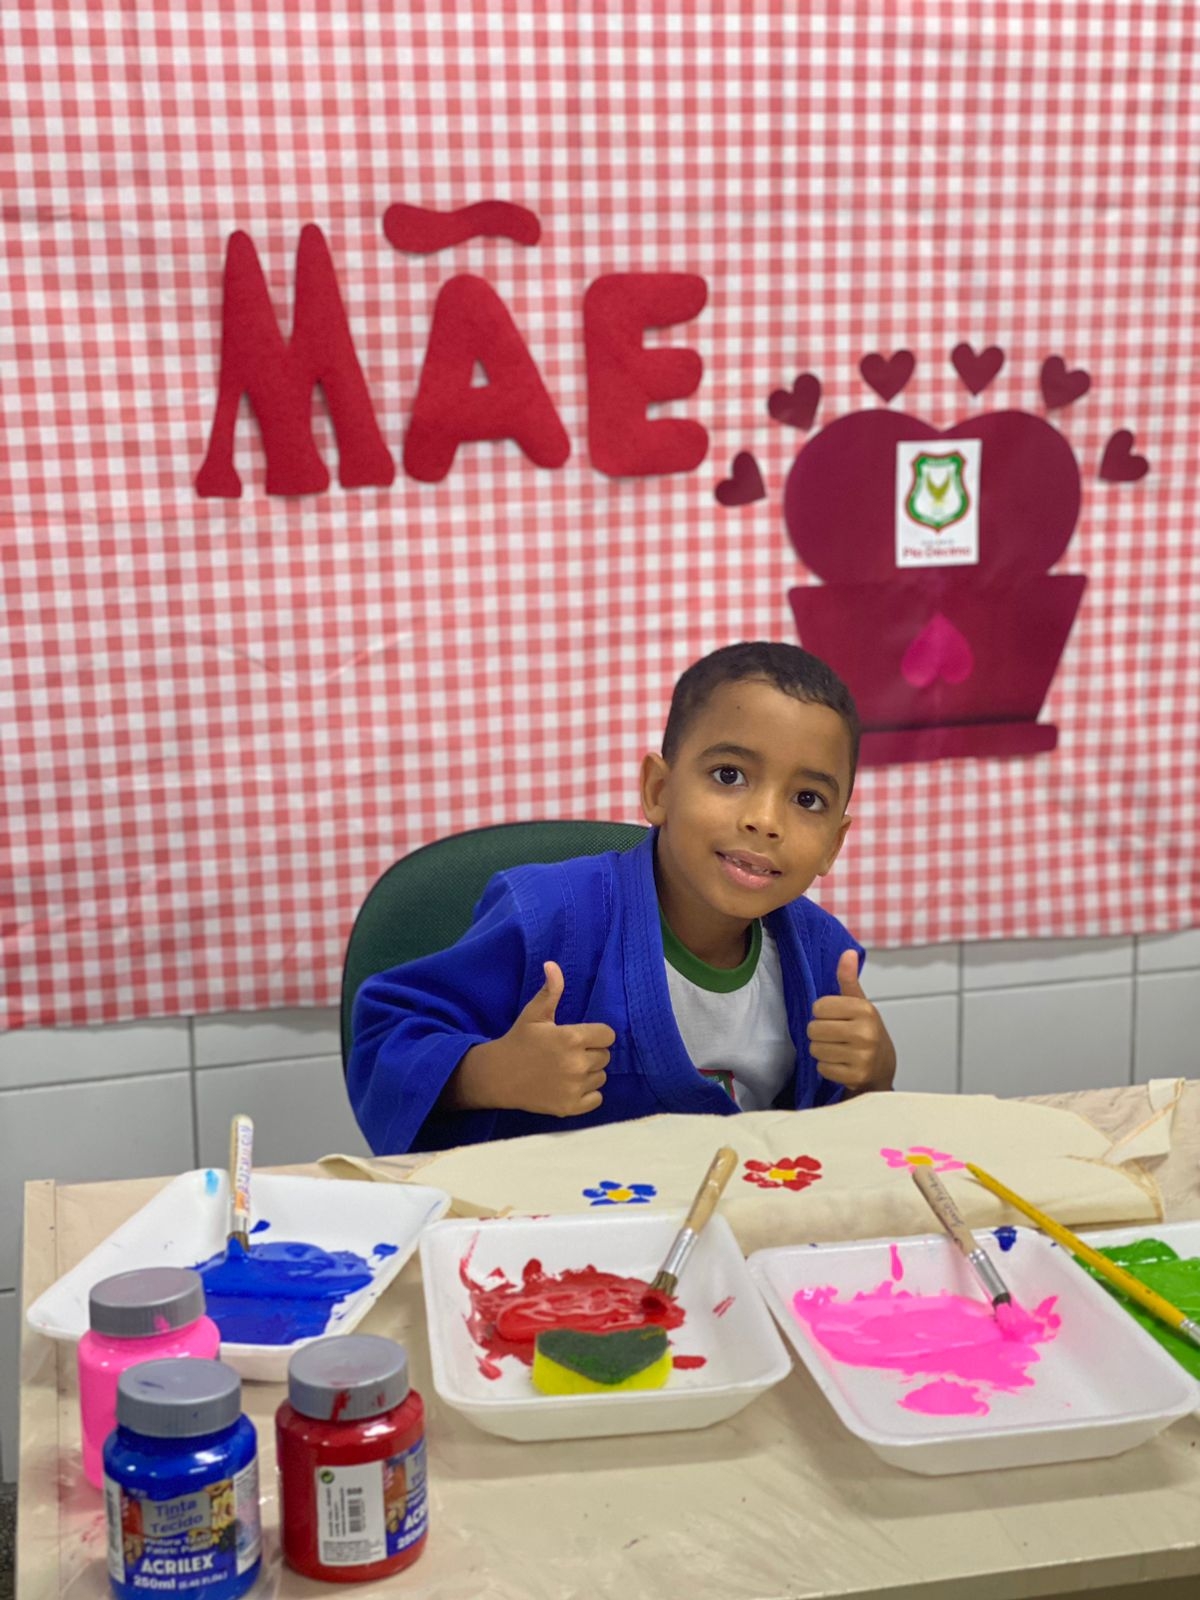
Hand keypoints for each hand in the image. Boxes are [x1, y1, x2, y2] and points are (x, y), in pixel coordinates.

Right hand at [452, 961, 615, 1116]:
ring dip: (590, 1073)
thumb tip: (553, 964)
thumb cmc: (518, 1041)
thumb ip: (550, 991)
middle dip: (591, 1053)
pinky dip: (588, 1094)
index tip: (580, 1037)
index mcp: (571, 1038)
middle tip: (569, 1053)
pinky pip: (597, 1099)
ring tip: (568, 1069)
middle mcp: (577, 1064)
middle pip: (605, 1056)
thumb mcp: (534, 1014)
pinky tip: (571, 1086)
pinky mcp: (571, 1107)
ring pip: (601, 1077)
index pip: (607, 1035)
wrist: (498, 1076)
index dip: (596, 1034)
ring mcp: (575, 1088)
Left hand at [807, 949, 895, 1094]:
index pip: (818, 1007)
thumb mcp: (860, 1003)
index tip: (835, 1017)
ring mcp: (862, 1056)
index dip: (822, 1013)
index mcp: (864, 1010)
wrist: (883, 1067)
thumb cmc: (867, 1031)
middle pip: (814, 1029)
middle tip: (835, 1036)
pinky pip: (823, 1068)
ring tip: (838, 1049)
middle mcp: (865, 1032)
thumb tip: (848, 952)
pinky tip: (841, 1064)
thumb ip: (849, 979)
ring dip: (822, 1050)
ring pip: (816, 1049)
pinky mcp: (856, 1076)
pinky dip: (827, 1067)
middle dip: (820, 1033)